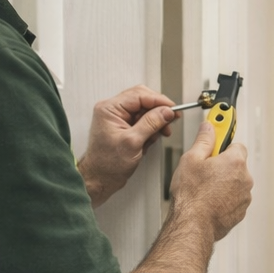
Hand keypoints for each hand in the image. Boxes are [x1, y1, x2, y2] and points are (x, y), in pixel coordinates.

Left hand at [77, 85, 178, 206]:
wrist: (100, 178)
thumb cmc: (107, 163)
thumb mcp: (133, 142)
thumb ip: (150, 124)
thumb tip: (166, 111)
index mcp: (109, 109)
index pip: (139, 94)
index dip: (159, 100)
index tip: (173, 109)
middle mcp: (112, 110)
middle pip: (143, 100)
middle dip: (158, 111)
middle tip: (170, 120)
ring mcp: (118, 118)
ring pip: (145, 111)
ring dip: (156, 121)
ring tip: (161, 133)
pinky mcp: (124, 127)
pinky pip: (142, 121)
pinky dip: (151, 129)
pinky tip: (151, 139)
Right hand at [168, 120, 253, 242]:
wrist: (193, 224)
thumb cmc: (191, 195)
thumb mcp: (190, 160)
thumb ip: (203, 140)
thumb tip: (209, 128)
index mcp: (234, 162)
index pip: (236, 144)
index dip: (221, 144)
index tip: (216, 140)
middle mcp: (245, 178)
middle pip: (235, 164)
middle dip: (221, 165)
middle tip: (202, 169)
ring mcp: (244, 195)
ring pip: (234, 182)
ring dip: (222, 182)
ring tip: (202, 187)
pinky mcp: (240, 210)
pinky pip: (233, 198)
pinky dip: (223, 197)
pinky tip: (206, 199)